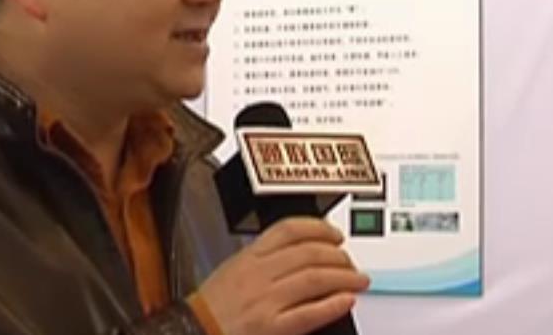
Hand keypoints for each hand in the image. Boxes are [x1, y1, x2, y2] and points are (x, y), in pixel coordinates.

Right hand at [196, 218, 368, 334]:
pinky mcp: (273, 327)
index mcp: (249, 257)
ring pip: (315, 279)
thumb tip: (299, 253)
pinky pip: (311, 312)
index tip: (334, 234)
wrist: (194, 331)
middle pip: (309, 253)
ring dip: (344, 278)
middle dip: (338, 256)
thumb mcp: (233, 270)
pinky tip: (346, 301)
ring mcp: (267, 301)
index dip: (318, 228)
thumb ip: (263, 259)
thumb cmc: (211, 307)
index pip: (289, 229)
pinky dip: (333, 304)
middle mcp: (259, 275)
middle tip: (351, 262)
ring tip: (358, 280)